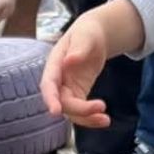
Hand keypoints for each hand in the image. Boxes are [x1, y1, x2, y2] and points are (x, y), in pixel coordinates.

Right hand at [40, 11, 111, 127]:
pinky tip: (104, 120)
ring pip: (71, 111)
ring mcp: (67, 89)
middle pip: (62, 101)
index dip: (50, 98)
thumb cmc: (87, 33)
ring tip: (105, 120)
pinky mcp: (78, 94)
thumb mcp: (85, 36)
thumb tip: (69, 61)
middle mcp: (58, 80)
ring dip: (86, 118)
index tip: (55, 111)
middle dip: (78, 109)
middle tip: (100, 107)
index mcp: (54, 64)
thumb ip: (78, 48)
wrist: (94, 37)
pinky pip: (81, 111)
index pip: (48, 84)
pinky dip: (91, 118)